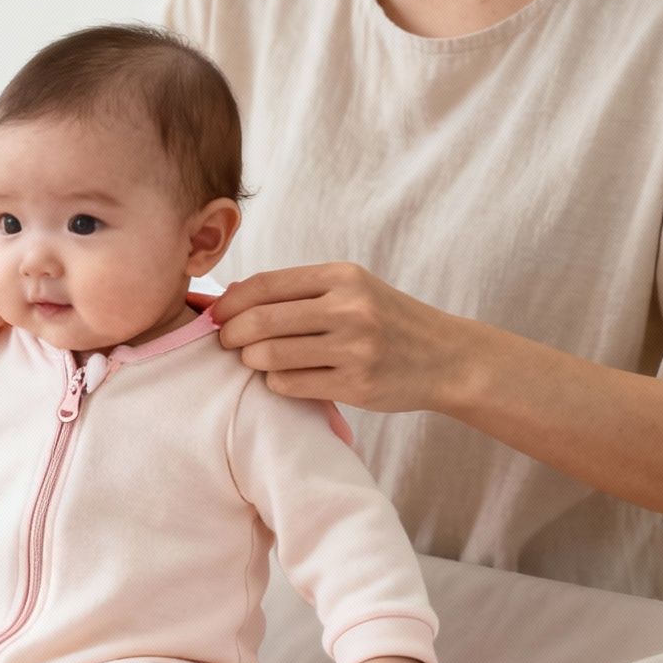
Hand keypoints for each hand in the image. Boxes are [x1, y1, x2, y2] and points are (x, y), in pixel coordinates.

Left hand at [211, 262, 475, 413]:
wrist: (446, 358)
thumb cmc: (386, 321)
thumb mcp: (352, 289)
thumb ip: (299, 291)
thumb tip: (231, 296)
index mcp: (342, 277)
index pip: (265, 285)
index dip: (230, 301)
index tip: (216, 314)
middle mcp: (349, 308)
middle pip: (260, 321)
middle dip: (231, 333)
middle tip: (227, 341)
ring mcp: (354, 348)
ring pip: (270, 355)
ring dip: (251, 360)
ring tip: (255, 359)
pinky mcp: (356, 385)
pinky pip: (290, 385)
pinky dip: (276, 382)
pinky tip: (284, 377)